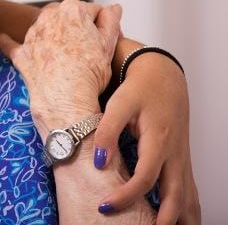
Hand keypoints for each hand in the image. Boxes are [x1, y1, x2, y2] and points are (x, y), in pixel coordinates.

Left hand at [0, 0, 121, 132]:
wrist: (65, 99)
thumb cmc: (89, 73)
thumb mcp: (108, 44)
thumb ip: (110, 21)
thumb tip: (113, 7)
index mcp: (72, 10)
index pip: (92, 12)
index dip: (101, 26)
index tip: (103, 40)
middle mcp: (48, 17)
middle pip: (67, 17)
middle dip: (76, 28)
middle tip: (87, 49)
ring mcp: (32, 35)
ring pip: (45, 29)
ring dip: (53, 36)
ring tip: (68, 58)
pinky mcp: (21, 54)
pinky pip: (11, 45)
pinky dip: (6, 42)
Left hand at [94, 52, 200, 223]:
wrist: (163, 78)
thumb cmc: (139, 90)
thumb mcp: (119, 104)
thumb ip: (107, 132)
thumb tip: (99, 162)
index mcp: (159, 141)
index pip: (145, 178)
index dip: (126, 195)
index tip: (104, 206)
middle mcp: (175, 155)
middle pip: (174, 197)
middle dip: (162, 220)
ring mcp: (182, 160)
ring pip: (188, 198)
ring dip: (181, 219)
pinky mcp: (182, 162)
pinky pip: (189, 192)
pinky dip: (187, 211)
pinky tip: (180, 222)